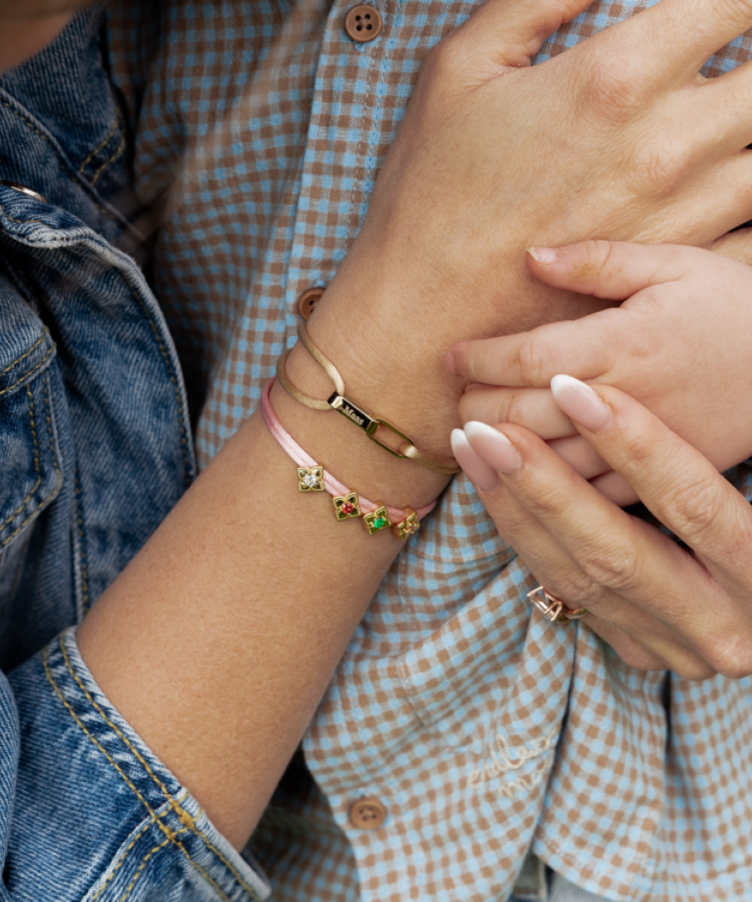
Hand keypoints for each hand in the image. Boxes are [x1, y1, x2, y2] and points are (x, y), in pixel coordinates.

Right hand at [300, 0, 751, 461]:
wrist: (425, 317)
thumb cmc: (431, 200)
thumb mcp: (461, 70)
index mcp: (615, 78)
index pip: (731, 3)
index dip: (731, 2)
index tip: (719, 9)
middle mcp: (666, 145)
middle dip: (750, 55)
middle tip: (724, 56)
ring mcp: (681, 215)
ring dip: (746, 126)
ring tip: (717, 120)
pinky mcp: (674, 270)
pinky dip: (744, 195)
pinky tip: (715, 183)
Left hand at [451, 240, 751, 505]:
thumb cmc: (731, 308)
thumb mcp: (674, 265)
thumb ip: (599, 261)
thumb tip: (530, 257)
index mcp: (624, 342)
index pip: (529, 355)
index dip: (481, 357)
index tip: (449, 356)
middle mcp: (623, 397)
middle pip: (525, 410)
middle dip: (477, 405)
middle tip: (453, 397)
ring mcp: (637, 445)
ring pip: (547, 459)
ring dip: (499, 448)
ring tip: (469, 436)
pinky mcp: (653, 478)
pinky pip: (584, 493)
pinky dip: (542, 486)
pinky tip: (516, 475)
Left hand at [451, 377, 751, 678]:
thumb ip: (699, 470)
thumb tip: (609, 403)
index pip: (691, 505)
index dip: (631, 444)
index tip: (567, 387)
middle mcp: (721, 628)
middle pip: (614, 553)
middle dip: (541, 485)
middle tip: (485, 429)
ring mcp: (674, 648)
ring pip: (576, 579)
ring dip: (514, 509)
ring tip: (472, 448)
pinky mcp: (640, 650)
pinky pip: (566, 592)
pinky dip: (526, 537)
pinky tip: (493, 490)